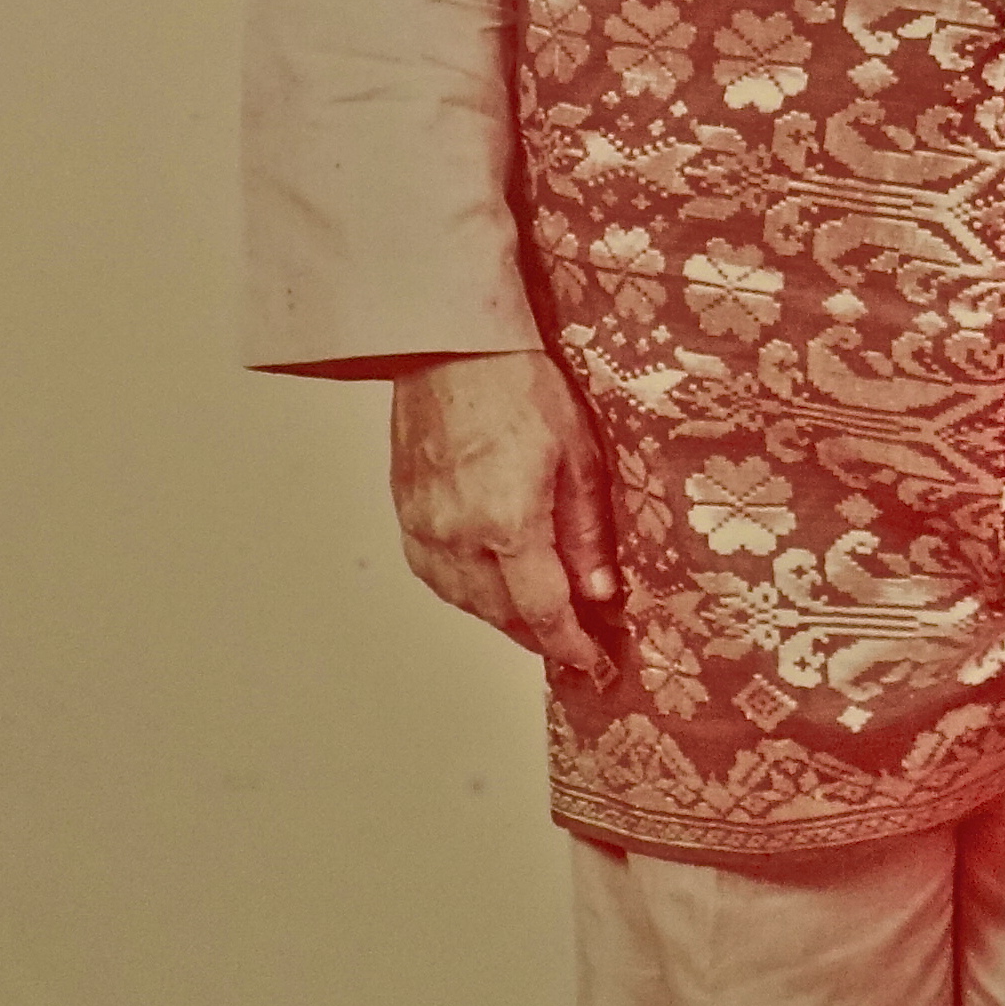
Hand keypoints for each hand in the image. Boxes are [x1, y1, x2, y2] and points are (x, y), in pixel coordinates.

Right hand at [388, 350, 619, 679]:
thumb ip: (585, 532)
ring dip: (502, 618)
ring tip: (538, 617)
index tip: (594, 660)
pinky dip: (466, 591)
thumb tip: (599, 591)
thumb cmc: (518, 384)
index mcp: (507, 523)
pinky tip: (490, 584)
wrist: (451, 345)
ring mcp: (425, 528)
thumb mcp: (578, 454)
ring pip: (465, 602)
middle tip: (576, 641)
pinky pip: (436, 576)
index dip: (572, 644)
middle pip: (501, 615)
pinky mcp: (405, 515)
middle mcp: (457, 536)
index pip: (543, 611)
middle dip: (541, 635)